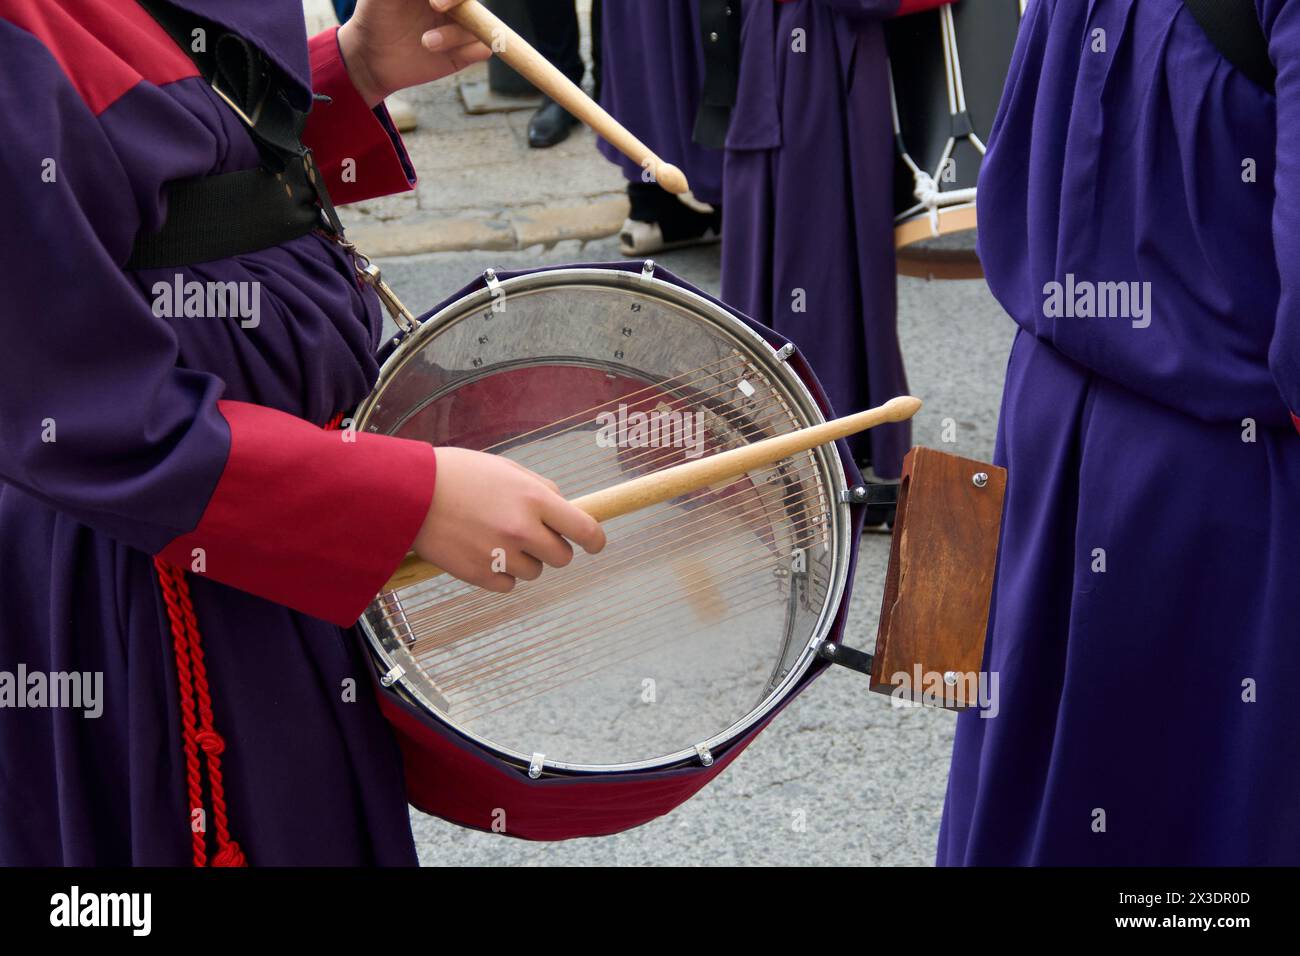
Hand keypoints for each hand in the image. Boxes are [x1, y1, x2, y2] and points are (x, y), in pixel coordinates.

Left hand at [337, 0, 489, 107]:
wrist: (371, 57)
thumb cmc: (375, 16)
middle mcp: (453, 5)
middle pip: (473, 1)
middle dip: (458, 1)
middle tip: (435, 6)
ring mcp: (460, 28)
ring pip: (479, 25)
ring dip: (454, 34)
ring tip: (426, 42)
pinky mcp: (462, 54)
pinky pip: (482, 49)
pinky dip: (472, 50)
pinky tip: (450, 54)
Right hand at [412, 447, 605, 592]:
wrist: (409, 492)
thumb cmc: (457, 474)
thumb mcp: (505, 468)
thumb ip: (539, 488)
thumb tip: (564, 506)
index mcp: (534, 499)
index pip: (584, 529)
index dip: (595, 540)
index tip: (595, 544)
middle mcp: (522, 530)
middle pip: (562, 557)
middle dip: (553, 548)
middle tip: (532, 535)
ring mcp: (500, 555)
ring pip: (535, 572)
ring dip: (525, 560)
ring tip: (496, 538)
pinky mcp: (478, 575)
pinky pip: (508, 584)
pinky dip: (501, 574)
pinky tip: (483, 553)